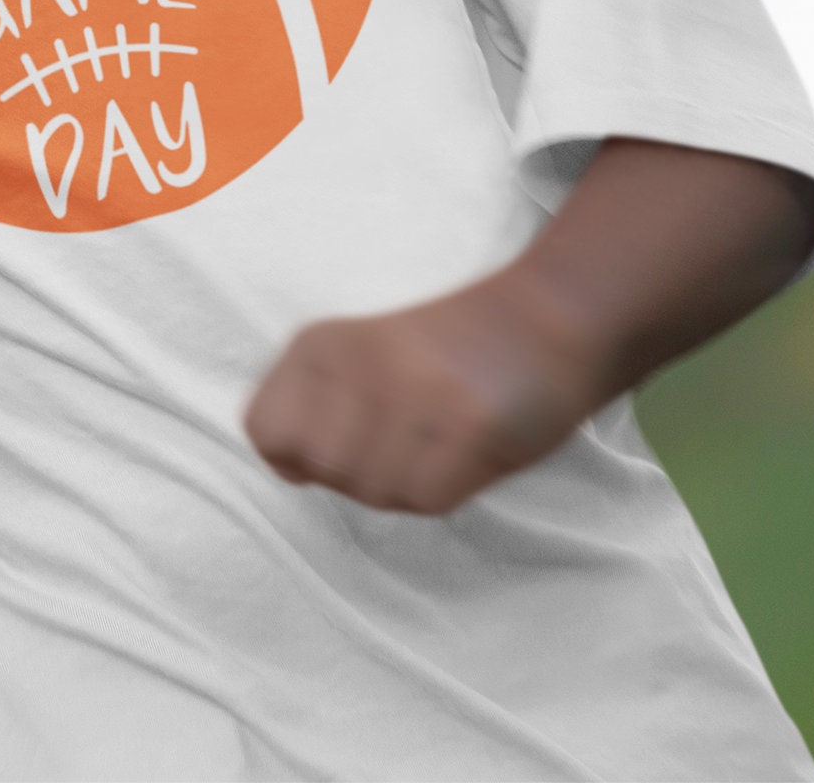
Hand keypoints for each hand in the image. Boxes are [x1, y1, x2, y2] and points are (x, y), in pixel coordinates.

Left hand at [244, 278, 597, 515]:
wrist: (549, 315)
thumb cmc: (451, 353)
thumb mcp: (363, 356)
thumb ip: (320, 407)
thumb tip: (291, 470)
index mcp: (320, 342)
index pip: (264, 432)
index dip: (299, 458)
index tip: (346, 441)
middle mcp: (354, 362)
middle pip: (322, 473)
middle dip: (361, 476)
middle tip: (409, 439)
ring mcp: (409, 390)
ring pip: (374, 493)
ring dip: (410, 484)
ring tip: (442, 435)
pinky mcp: (463, 421)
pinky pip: (428, 499)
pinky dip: (449, 488)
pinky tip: (470, 444)